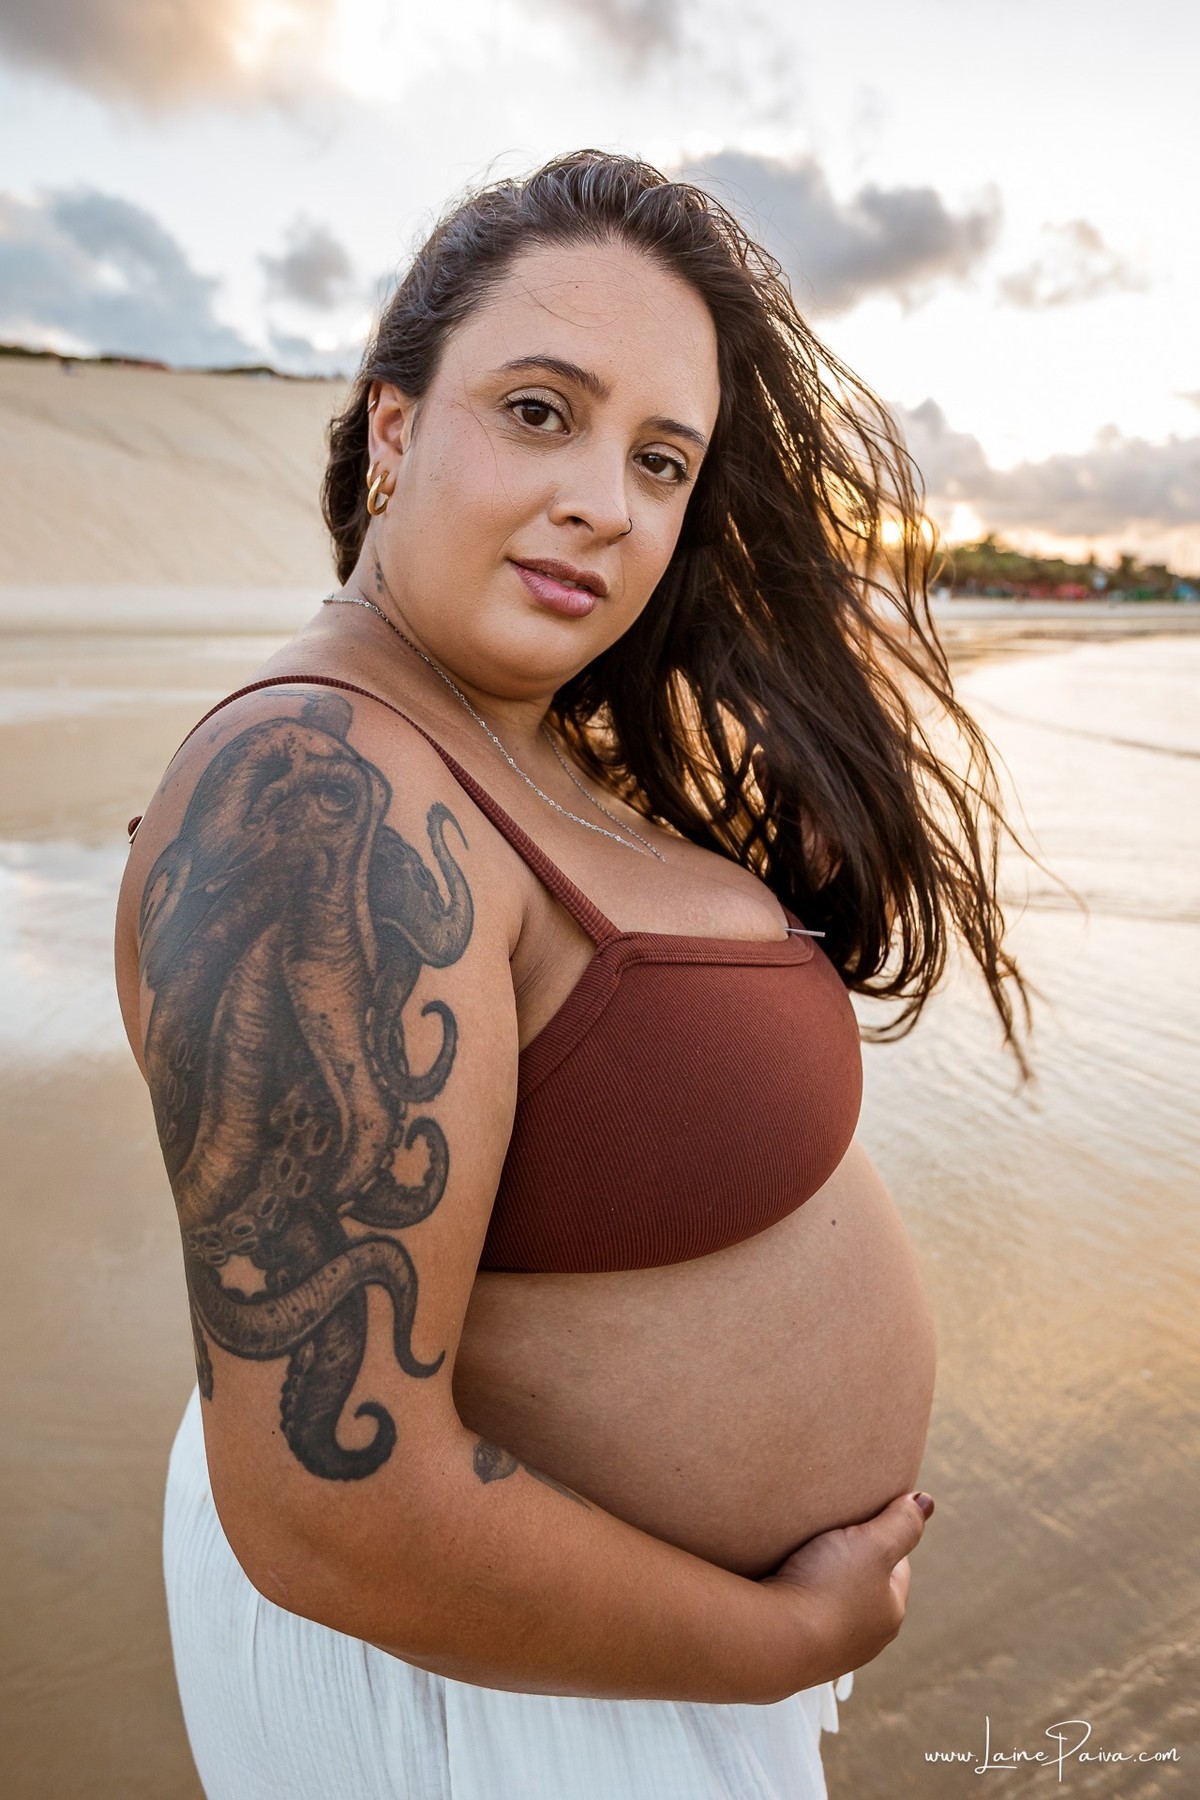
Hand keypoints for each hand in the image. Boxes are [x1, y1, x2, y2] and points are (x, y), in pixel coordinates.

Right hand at [756, 1492, 933, 1697]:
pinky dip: (797, 1601)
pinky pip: (803, 1618)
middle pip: (863, 1585)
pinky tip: (781, 1585)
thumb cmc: (826, 1589)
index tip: (857, 1516)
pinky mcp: (798, 1654)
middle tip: (826, 1533)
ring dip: (820, 1582)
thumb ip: (901, 1522)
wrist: (773, 1641)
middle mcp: (866, 1638)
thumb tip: (927, 1501)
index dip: (880, 1535)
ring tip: (798, 1556)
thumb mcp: (872, 1544)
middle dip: (849, 1561)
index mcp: (890, 1611)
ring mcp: (831, 1650)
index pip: (895, 1565)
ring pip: (833, 1603)